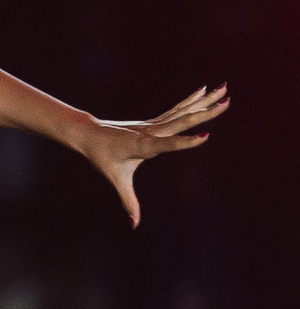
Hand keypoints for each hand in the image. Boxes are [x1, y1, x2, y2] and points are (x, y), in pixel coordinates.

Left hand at [79, 84, 228, 228]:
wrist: (88, 134)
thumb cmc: (101, 157)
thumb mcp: (115, 179)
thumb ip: (128, 202)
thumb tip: (133, 225)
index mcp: (143, 145)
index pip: (167, 144)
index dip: (184, 142)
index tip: (205, 136)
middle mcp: (151, 132)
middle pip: (182, 121)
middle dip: (205, 113)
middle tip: (227, 101)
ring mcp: (153, 125)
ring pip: (182, 112)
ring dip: (204, 101)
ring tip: (224, 89)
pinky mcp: (154, 122)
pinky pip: (176, 110)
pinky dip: (191, 101)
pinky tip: (203, 91)